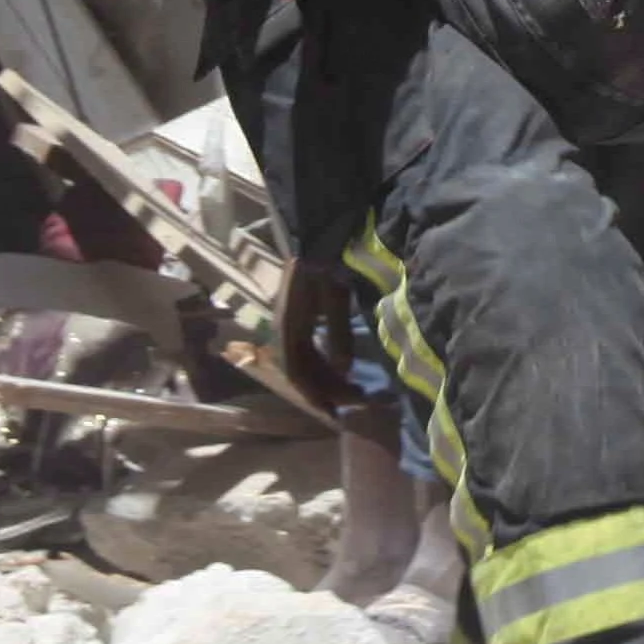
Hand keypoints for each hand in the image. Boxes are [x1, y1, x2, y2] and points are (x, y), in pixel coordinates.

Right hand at [275, 257, 358, 416]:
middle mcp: (286, 328)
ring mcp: (292, 322)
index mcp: (290, 326)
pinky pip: (309, 347)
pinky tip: (342, 368)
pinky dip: (324, 362)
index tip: (334, 411)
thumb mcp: (336, 297)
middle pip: (302, 369)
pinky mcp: (301, 315)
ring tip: (353, 388)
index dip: (313, 394)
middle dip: (326, 388)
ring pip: (305, 360)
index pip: (297, 371)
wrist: (314, 232)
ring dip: (326, 377)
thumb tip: (343, 370)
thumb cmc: (326, 261)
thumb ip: (339, 333)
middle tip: (357, 401)